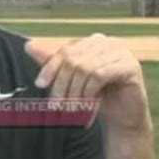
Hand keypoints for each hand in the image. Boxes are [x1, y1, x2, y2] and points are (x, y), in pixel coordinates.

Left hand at [24, 33, 151, 130]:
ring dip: (75, 92)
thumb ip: (52, 62)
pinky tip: (87, 105)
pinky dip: (89, 92)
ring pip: (85, 68)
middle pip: (73, 60)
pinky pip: (100, 75)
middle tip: (57, 105)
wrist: (123, 117)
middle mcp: (106, 42)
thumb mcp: (71, 79)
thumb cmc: (96, 95)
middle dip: (62, 84)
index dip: (50, 68)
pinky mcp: (130, 65)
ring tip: (72, 109)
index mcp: (91, 41)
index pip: (65, 51)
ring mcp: (120, 51)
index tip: (39, 84)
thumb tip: (28, 45)